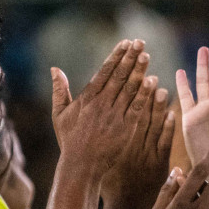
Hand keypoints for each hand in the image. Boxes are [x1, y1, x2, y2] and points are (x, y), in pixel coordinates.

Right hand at [50, 38, 149, 177]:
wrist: (81, 165)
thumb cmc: (70, 140)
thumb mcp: (60, 115)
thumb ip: (59, 91)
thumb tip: (54, 69)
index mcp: (88, 98)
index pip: (104, 72)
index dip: (116, 56)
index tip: (125, 43)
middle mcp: (102, 104)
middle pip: (119, 76)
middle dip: (130, 58)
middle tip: (140, 42)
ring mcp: (115, 116)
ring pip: (129, 90)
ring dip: (139, 72)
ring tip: (147, 56)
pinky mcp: (126, 129)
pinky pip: (138, 109)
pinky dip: (145, 96)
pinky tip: (153, 83)